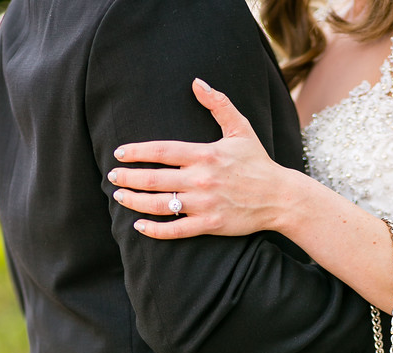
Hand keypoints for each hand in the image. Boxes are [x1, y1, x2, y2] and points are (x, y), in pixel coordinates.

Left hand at [108, 78, 291, 238]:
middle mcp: (201, 179)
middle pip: (155, 179)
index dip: (137, 152)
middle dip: (129, 178)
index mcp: (205, 154)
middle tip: (112, 178)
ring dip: (135, 201)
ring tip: (119, 197)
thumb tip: (197, 82)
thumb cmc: (258, 162)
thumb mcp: (241, 128)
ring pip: (161, 205)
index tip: (120, 154)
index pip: (162, 151)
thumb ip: (218, 104)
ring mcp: (205, 204)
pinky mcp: (210, 224)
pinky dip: (155, 230)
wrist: (279, 197)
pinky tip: (139, 225)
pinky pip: (176, 230)